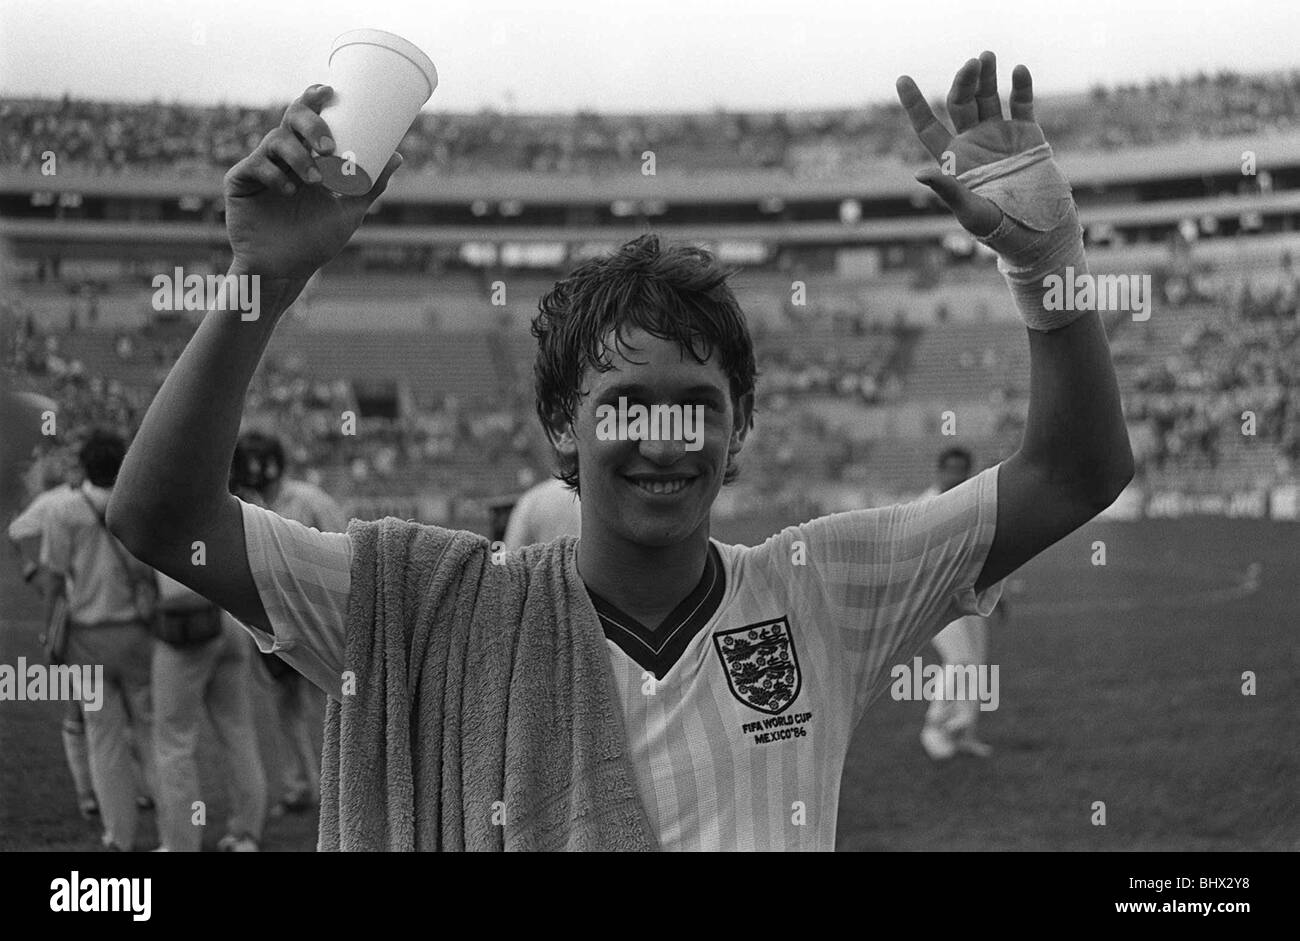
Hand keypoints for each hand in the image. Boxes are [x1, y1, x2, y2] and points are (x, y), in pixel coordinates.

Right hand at [224, 85, 402, 280]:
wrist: (286, 271)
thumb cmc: (315, 241)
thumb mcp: (349, 211)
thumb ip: (370, 184)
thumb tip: (398, 155)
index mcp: (305, 155)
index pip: (307, 117)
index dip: (314, 98)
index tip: (330, 92)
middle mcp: (282, 155)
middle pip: (291, 118)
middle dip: (311, 124)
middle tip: (329, 146)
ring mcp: (260, 166)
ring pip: (276, 140)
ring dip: (299, 156)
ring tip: (315, 181)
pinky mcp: (239, 182)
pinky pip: (256, 166)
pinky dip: (276, 175)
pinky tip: (290, 190)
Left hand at [896, 52, 1042, 237]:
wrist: (1039, 230)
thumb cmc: (999, 228)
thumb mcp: (970, 212)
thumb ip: (948, 191)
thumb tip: (919, 174)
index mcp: (953, 159)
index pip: (927, 126)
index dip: (914, 103)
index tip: (901, 78)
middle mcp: (973, 143)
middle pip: (961, 102)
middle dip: (964, 81)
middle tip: (973, 63)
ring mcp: (999, 136)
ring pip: (988, 97)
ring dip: (986, 76)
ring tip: (986, 56)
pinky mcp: (1026, 135)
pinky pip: (1022, 104)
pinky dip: (1021, 86)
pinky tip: (1018, 70)